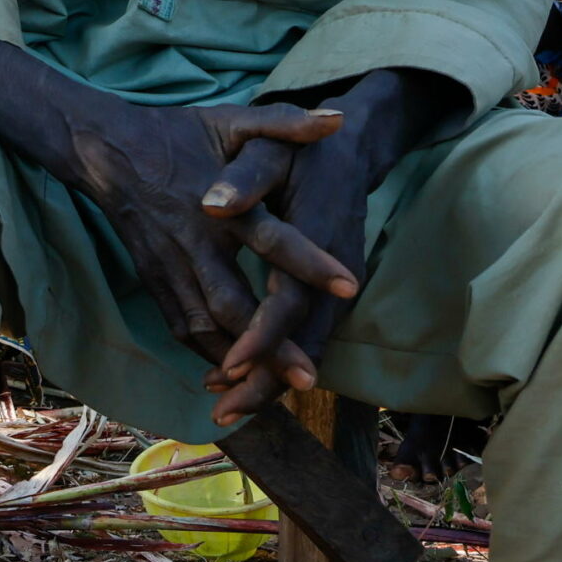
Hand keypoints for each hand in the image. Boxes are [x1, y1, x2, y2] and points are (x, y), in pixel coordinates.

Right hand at [64, 98, 354, 370]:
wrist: (105, 149)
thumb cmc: (177, 133)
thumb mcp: (231, 119)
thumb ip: (283, 121)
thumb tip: (338, 120)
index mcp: (219, 205)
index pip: (270, 238)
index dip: (308, 262)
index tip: (349, 286)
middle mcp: (192, 243)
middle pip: (232, 304)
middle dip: (269, 344)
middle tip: (308, 376)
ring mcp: (168, 267)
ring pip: (203, 326)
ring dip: (238, 360)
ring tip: (276, 389)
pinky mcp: (153, 280)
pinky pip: (181, 327)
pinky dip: (207, 354)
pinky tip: (235, 372)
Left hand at [205, 122, 376, 423]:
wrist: (349, 146)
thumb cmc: (301, 148)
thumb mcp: (271, 146)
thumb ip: (246, 177)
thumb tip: (212, 204)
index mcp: (319, 239)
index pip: (291, 303)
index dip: (263, 338)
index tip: (229, 365)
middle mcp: (335, 275)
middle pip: (305, 343)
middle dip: (266, 383)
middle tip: (223, 415)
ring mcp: (337, 289)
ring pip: (308, 347)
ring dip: (271, 381)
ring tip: (226, 409)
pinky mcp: (329, 295)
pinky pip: (306, 336)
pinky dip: (279, 361)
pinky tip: (242, 375)